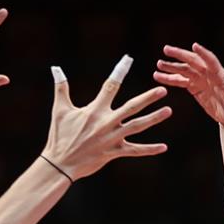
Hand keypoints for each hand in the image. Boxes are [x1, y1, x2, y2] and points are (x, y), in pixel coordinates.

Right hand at [42, 56, 171, 180]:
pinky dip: (149, 150)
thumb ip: (61, 88)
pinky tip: (164, 147)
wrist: (60, 163)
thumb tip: (55, 68)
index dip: (120, 71)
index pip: (110, 86)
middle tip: (163, 90)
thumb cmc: (59, 136)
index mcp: (95, 110)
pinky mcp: (114, 153)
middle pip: (132, 107)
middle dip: (148, 98)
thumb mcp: (60, 110)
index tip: (129, 59)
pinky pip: (135, 151)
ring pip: (137, 126)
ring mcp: (112, 138)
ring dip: (154, 119)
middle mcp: (106, 122)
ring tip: (168, 110)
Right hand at [153, 43, 223, 126]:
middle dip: (180, 55)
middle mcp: (209, 74)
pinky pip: (180, 81)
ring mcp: (201, 80)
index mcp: (220, 76)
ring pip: (184, 70)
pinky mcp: (195, 87)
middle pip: (193, 61)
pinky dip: (170, 79)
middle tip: (166, 50)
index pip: (211, 61)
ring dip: (171, 67)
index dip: (203, 54)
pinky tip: (158, 77)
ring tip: (158, 64)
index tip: (194, 46)